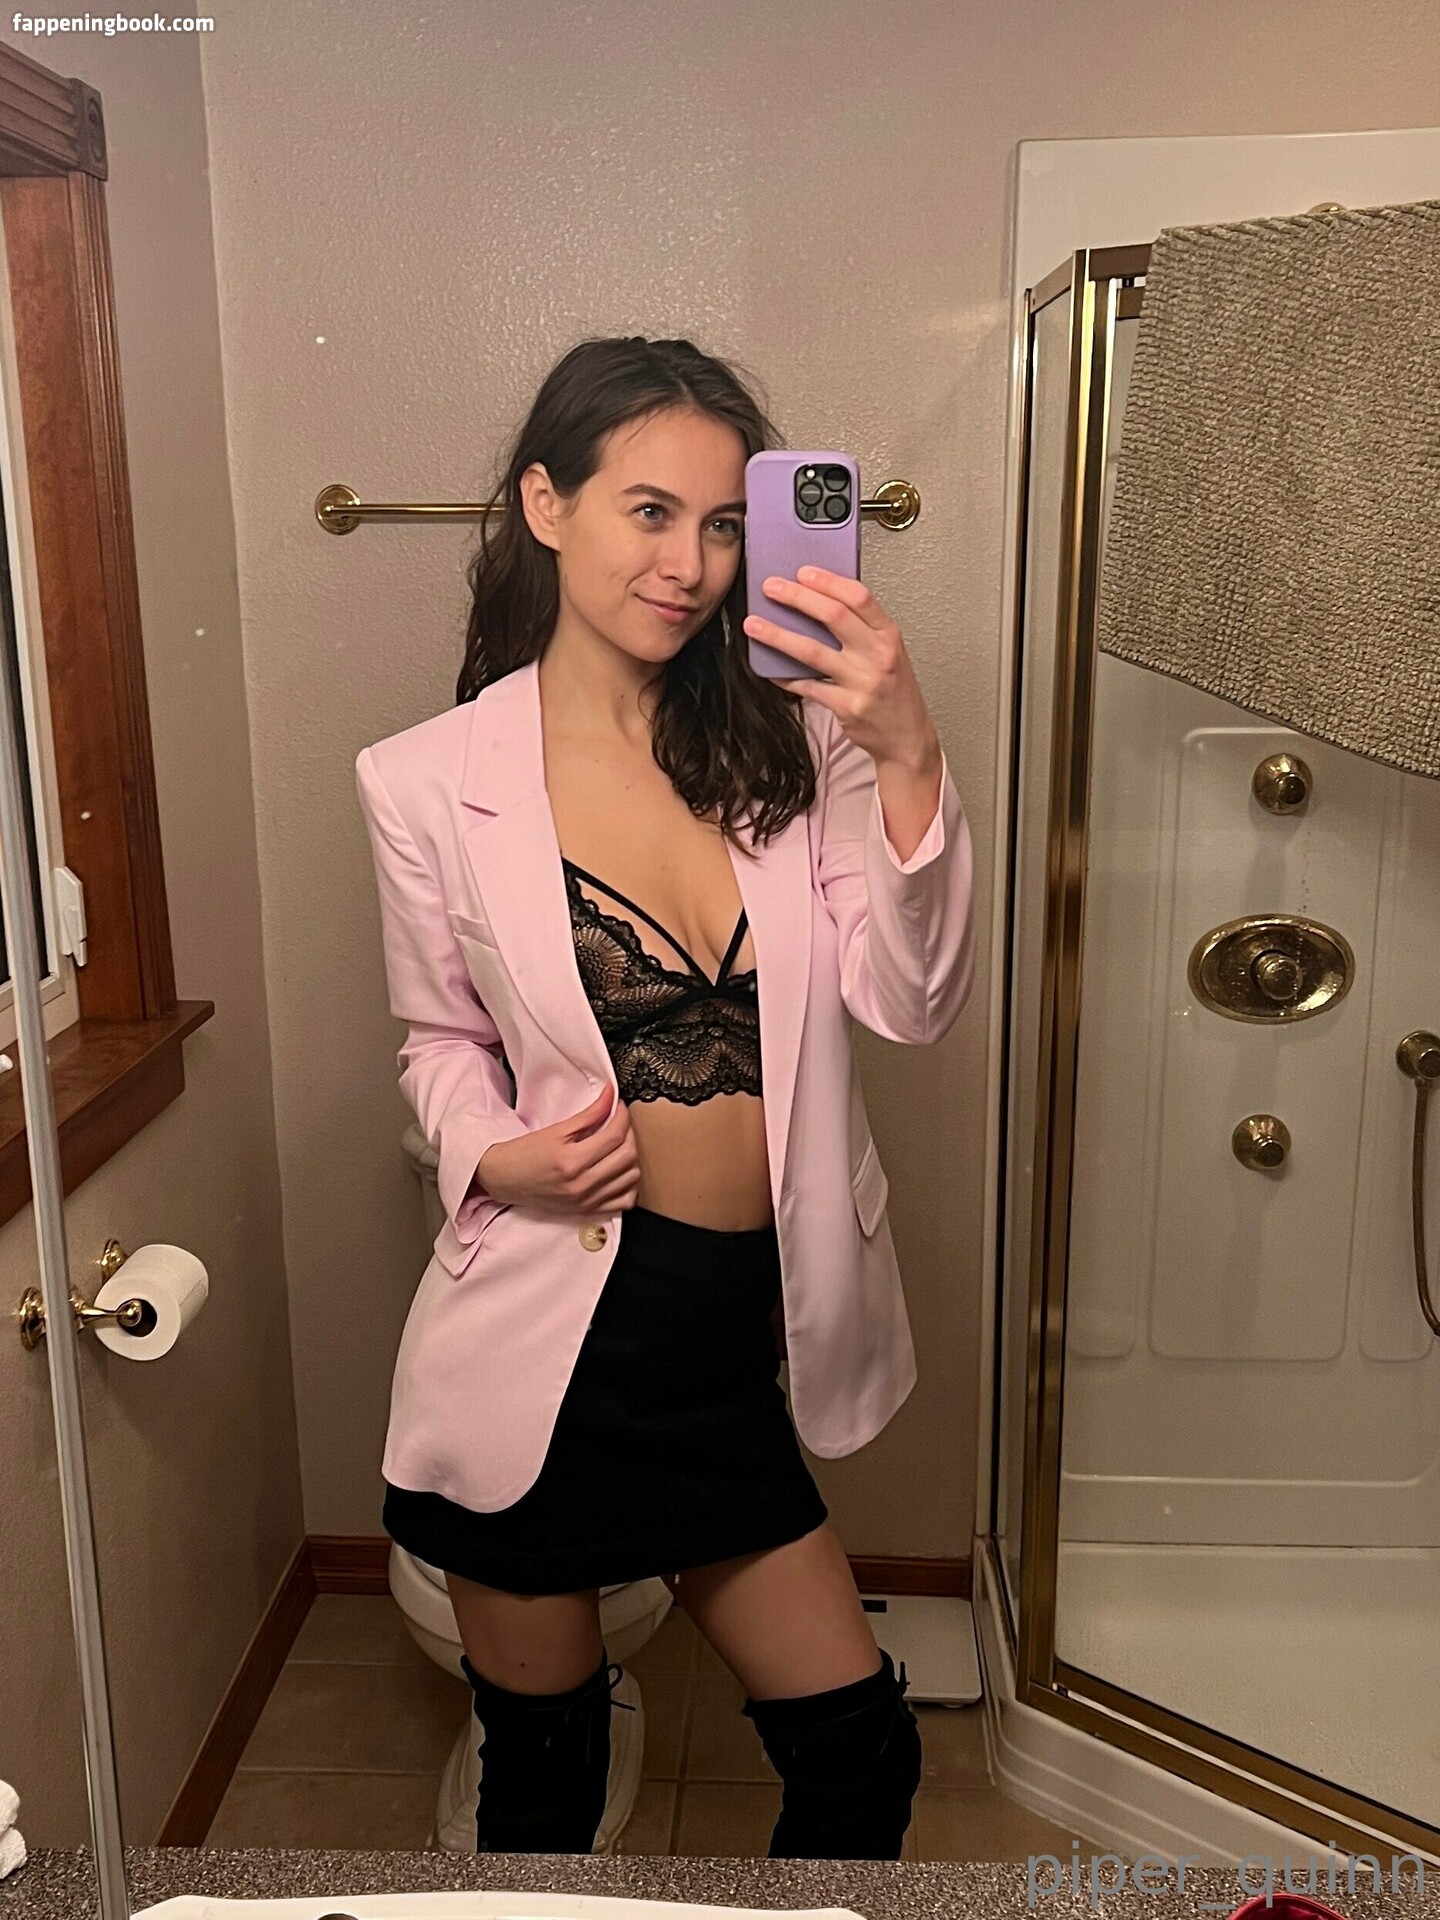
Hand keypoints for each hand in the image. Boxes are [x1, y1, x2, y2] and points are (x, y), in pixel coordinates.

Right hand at [475, 1082, 641, 1216]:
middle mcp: (582, 1185)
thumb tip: (611, 1096)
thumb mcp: (555, 1130)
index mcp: (572, 1162)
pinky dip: (629, 1184)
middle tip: (619, 1121)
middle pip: (627, 1156)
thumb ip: (588, 1115)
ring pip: (631, 1177)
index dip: (622, 1116)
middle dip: (629, 1132)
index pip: (615, 1136)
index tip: (619, 1105)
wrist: (502, 1180)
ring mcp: (587, 1201)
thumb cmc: (523, 1155)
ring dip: (631, 1156)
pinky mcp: (588, 1210)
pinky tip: (619, 1170)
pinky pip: (624, 1201)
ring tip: (618, 1144)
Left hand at [742, 565, 940, 772]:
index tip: (803, 572)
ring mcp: (862, 682)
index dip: (828, 581)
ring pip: (812, 651)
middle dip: (797, 598)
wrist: (906, 737)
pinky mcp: (847, 707)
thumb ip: (861, 629)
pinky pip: (807, 687)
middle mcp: (878, 655)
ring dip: (778, 635)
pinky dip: (784, 676)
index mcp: (889, 635)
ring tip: (753, 624)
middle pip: (833, 617)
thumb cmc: (894, 690)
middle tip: (770, 588)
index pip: (859, 597)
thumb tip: (818, 601)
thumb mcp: (889, 651)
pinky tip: (767, 667)